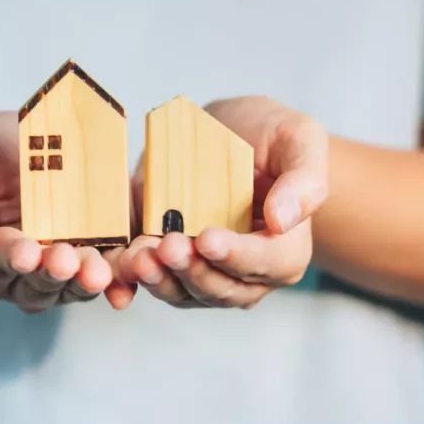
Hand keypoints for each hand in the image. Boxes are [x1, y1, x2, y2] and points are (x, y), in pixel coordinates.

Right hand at [0, 111, 123, 312]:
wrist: (21, 146)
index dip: (9, 255)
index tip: (23, 251)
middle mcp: (18, 274)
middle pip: (33, 283)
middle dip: (49, 273)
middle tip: (65, 262)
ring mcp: (57, 273)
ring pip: (68, 288)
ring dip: (82, 282)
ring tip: (95, 272)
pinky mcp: (92, 261)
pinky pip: (103, 279)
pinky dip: (114, 284)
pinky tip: (122, 286)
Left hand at [119, 96, 328, 308]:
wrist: (228, 132)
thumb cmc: (271, 137)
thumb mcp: (299, 139)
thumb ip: (304, 180)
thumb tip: (283, 220)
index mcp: (285, 251)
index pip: (267, 263)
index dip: (237, 256)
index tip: (209, 239)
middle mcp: (246, 274)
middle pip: (221, 287)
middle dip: (192, 270)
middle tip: (168, 246)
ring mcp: (205, 274)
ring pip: (183, 292)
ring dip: (159, 279)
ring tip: (139, 256)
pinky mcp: (168, 267)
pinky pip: (151, 281)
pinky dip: (132, 280)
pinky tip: (120, 267)